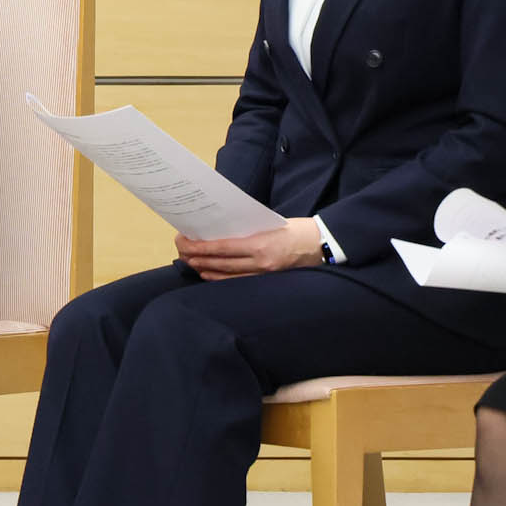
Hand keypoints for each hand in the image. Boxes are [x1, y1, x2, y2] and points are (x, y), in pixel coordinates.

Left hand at [175, 216, 321, 280]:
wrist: (324, 244)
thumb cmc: (296, 229)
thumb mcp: (270, 224)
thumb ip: (247, 230)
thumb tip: (220, 232)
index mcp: (261, 244)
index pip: (223, 248)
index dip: (201, 248)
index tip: (185, 244)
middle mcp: (262, 262)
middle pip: (221, 263)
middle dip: (198, 259)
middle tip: (182, 254)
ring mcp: (265, 273)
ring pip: (228, 275)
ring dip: (207, 270)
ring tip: (192, 264)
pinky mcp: (269, 279)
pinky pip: (240, 281)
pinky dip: (222, 278)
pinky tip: (211, 274)